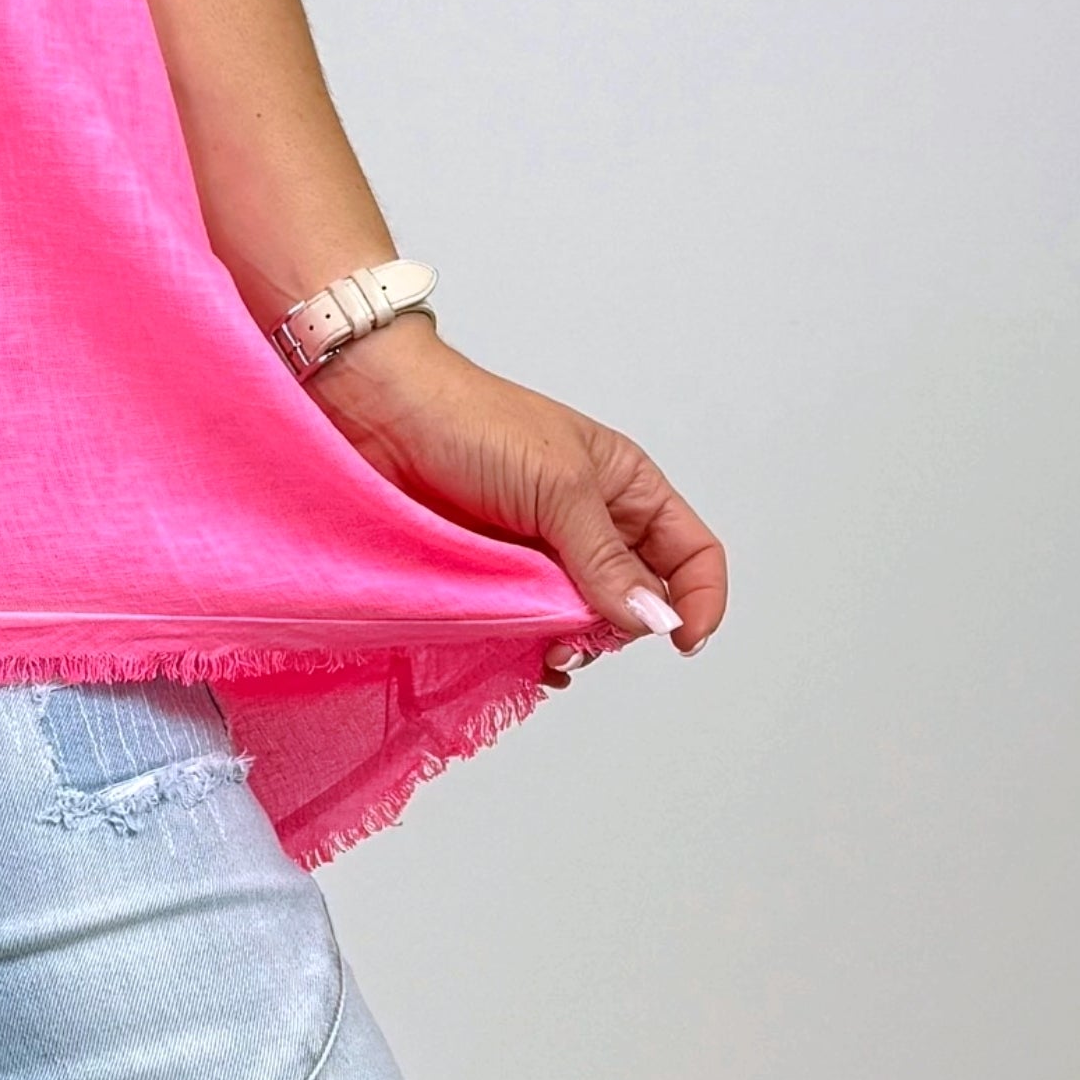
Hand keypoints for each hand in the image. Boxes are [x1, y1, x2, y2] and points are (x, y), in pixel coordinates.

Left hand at [306, 321, 725, 652]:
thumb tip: (654, 617)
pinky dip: (534, 655)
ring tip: (549, 651)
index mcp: (626, 488)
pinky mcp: (496, 582)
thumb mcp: (559, 485)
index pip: (692, 554)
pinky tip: (526, 662)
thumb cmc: (473, 422)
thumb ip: (607, 558)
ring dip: (576, 648)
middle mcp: (591, 526)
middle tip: (586, 638)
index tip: (681, 641)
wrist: (380, 417)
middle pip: (640, 601)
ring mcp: (542, 558)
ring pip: (586, 625)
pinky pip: (532, 633)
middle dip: (624, 629)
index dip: (700, 599)